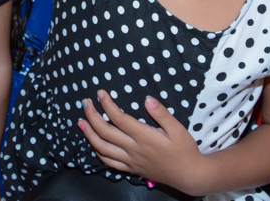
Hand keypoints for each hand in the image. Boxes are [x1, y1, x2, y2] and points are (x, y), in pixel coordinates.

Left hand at [78, 91, 205, 193]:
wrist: (189, 175)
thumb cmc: (185, 150)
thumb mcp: (178, 129)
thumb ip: (161, 113)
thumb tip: (147, 99)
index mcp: (144, 137)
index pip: (118, 118)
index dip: (107, 105)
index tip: (100, 93)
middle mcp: (133, 149)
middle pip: (105, 132)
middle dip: (92, 116)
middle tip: (85, 103)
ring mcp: (131, 161)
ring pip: (103, 148)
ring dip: (89, 134)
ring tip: (81, 122)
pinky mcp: (132, 169)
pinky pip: (109, 163)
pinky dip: (98, 152)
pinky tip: (94, 144)